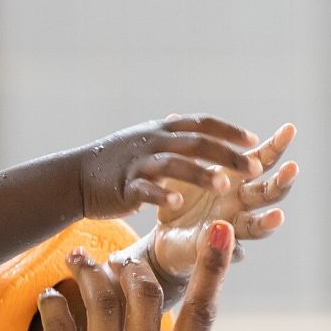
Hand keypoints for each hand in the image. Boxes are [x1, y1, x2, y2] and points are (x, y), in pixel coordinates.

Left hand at [38, 221, 231, 330]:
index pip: (200, 318)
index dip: (210, 269)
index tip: (216, 231)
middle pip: (145, 298)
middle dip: (130, 268)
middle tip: (111, 258)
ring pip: (103, 307)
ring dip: (91, 275)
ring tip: (77, 261)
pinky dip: (57, 306)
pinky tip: (50, 298)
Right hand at [72, 116, 264, 222]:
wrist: (76, 176)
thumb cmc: (118, 161)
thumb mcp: (147, 140)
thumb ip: (174, 135)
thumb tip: (200, 128)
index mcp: (162, 130)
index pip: (201, 124)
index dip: (228, 130)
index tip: (254, 140)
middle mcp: (153, 141)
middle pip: (195, 143)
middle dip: (226, 154)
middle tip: (254, 167)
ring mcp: (138, 163)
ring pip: (173, 165)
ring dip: (200, 174)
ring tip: (223, 186)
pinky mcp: (124, 186)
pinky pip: (145, 190)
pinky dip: (161, 196)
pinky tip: (178, 206)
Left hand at [146, 124, 297, 282]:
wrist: (166, 236)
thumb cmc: (180, 201)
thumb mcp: (180, 172)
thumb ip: (185, 152)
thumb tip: (174, 116)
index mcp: (235, 179)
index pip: (261, 160)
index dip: (276, 146)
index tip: (289, 129)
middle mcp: (240, 203)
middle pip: (268, 192)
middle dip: (282, 182)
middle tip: (292, 168)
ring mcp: (232, 227)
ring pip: (257, 225)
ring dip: (268, 222)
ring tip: (278, 217)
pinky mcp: (217, 249)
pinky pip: (229, 253)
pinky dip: (235, 251)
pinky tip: (238, 251)